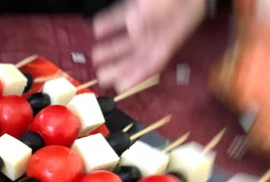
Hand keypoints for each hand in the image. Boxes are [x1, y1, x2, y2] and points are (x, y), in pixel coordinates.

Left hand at [92, 0, 206, 91]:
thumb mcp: (170, 2)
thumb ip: (155, 14)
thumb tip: (134, 26)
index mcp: (173, 33)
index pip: (154, 61)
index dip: (137, 76)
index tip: (121, 86)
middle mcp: (160, 30)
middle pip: (138, 55)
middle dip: (120, 68)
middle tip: (102, 77)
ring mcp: (149, 17)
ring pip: (128, 39)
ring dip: (112, 49)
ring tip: (96, 56)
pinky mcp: (140, 4)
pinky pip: (123, 16)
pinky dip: (110, 23)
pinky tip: (98, 29)